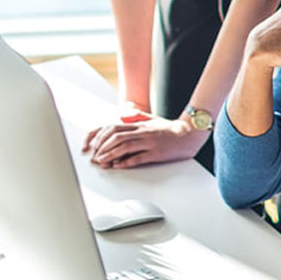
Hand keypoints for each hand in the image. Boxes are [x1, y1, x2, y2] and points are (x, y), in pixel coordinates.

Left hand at [82, 114, 209, 167]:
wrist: (189, 133)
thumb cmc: (170, 129)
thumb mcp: (151, 120)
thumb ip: (137, 116)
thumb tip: (124, 113)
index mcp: (138, 125)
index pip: (113, 127)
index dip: (100, 136)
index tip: (90, 145)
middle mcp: (142, 131)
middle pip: (117, 136)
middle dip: (102, 147)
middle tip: (94, 156)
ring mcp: (149, 141)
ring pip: (125, 146)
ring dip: (111, 154)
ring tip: (101, 162)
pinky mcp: (157, 152)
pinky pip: (139, 157)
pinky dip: (127, 162)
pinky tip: (119, 166)